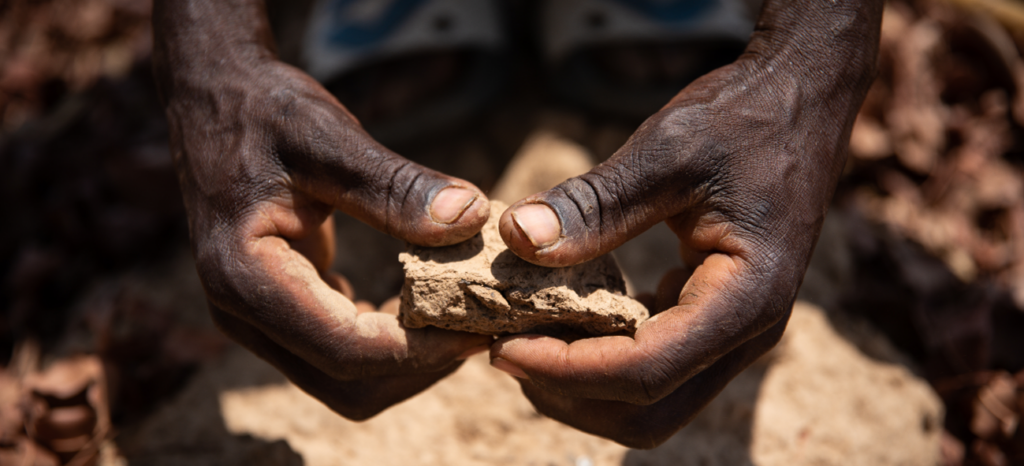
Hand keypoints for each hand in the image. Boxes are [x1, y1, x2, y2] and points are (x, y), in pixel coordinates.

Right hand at [153, 0, 492, 418]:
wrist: (214, 97)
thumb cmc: (265, 110)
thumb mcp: (328, 138)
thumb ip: (394, 187)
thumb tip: (471, 220)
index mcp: (245, 277)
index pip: (346, 349)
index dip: (421, 349)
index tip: (481, 322)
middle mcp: (244, 314)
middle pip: (348, 385)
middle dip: (421, 366)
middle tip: (483, 324)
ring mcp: (259, 319)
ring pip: (347, 381)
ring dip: (410, 361)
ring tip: (465, 315)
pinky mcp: (279, 311)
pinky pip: (342, 353)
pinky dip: (391, 342)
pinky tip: (429, 302)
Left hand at [490, 0, 882, 447]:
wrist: (799, 102)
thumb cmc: (740, 119)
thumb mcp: (667, 151)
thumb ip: (597, 202)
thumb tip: (517, 240)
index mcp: (745, 298)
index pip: (645, 370)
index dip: (566, 369)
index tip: (502, 347)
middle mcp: (747, 333)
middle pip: (648, 412)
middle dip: (570, 395)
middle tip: (503, 350)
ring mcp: (733, 332)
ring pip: (651, 402)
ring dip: (582, 387)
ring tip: (522, 341)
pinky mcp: (715, 319)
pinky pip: (655, 367)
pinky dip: (601, 360)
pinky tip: (559, 321)